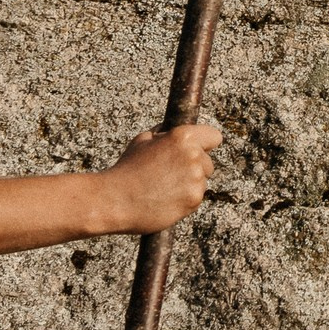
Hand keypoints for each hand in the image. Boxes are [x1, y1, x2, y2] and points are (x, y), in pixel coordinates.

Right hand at [104, 123, 221, 233]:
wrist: (115, 200)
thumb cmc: (127, 169)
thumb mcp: (143, 140)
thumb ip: (164, 133)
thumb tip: (174, 128)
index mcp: (183, 137)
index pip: (214, 136)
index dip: (205, 144)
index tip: (199, 151)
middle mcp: (194, 156)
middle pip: (208, 163)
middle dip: (194, 168)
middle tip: (169, 175)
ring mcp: (196, 179)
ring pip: (202, 182)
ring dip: (189, 186)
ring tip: (163, 189)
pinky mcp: (194, 199)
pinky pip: (195, 199)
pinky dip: (184, 201)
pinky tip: (164, 200)